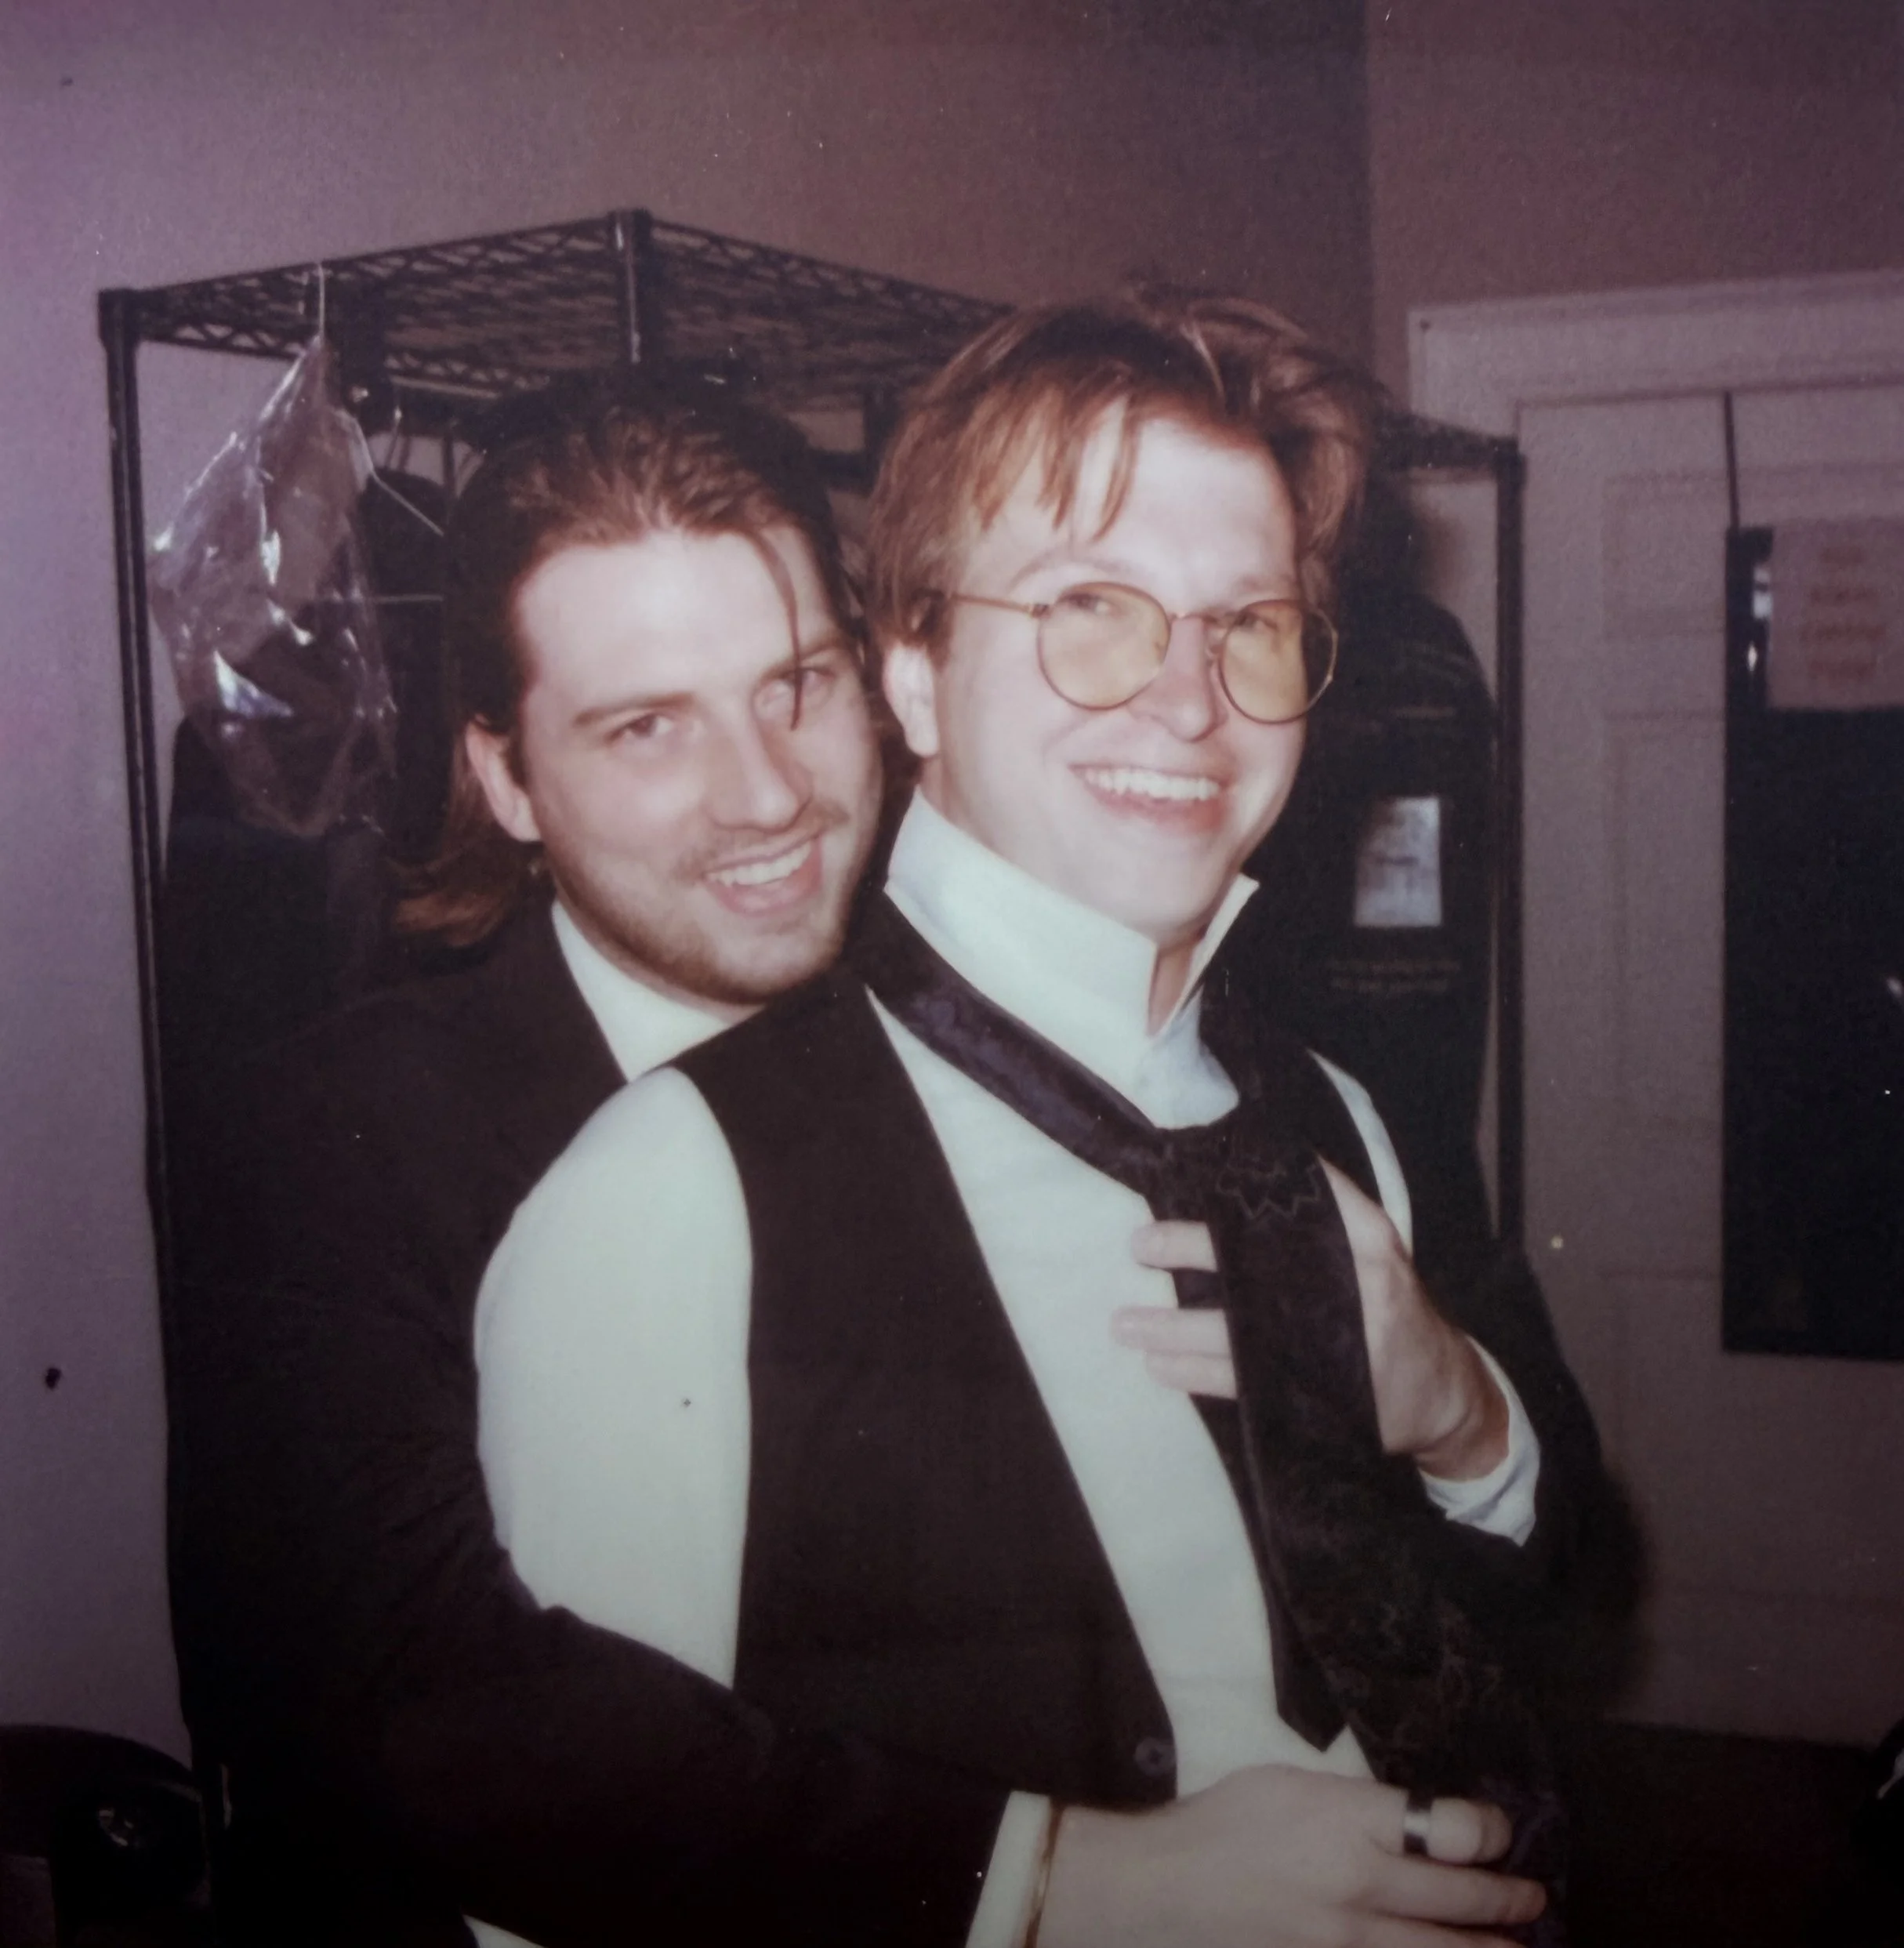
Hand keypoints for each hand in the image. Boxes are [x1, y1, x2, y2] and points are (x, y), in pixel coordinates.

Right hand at [1039, 1764, 1544, 1947]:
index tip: (1499, 1830)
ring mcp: (1346, 1942)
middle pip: (1462, 1900)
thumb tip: (1417, 1823)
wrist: (1165, 1890)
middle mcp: (1358, 1885)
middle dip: (1510, 1899)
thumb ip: (1357, 1804)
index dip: (1492, 1829)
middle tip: (1533, 1897)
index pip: (1453, 1830)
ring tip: (1516, 1944)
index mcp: (1347, 1822)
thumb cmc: (1226, 1823)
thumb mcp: (1291, 1783)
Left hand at [1119, 1172, 1507, 1480]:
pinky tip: (1160, 1367)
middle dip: (1190, 1250)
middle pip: (1256, 1260)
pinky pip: (1241, 1382)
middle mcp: (1355, 1283)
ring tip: (1125, 1324)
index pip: (1306, 1194)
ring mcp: (1336, 1342)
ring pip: (1236, 1332)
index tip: (1192, 1176)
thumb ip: (1322, 1218)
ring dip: (1172, 1329)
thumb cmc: (1387, 1308)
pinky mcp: (1319, 1392)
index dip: (1244, 1187)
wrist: (1442, 1392)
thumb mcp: (1371, 1251)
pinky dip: (1194, 1373)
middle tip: (1138, 1244)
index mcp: (1368, 1237)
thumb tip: (1242, 1168)